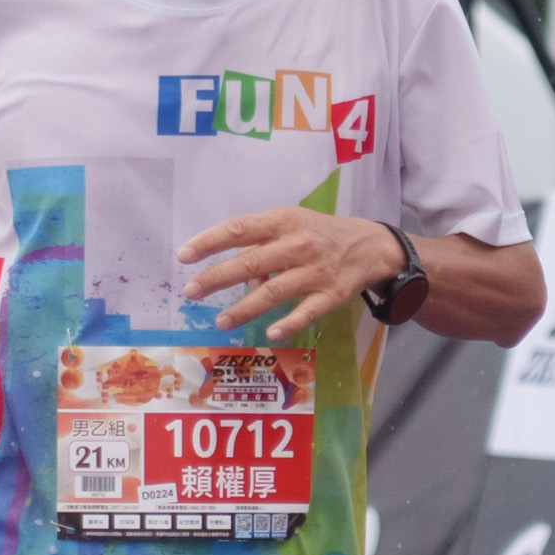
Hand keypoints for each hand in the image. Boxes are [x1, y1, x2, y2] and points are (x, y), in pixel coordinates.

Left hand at [177, 205, 405, 343]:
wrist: (370, 245)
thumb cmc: (319, 233)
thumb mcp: (290, 225)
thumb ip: (260, 245)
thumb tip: (234, 274)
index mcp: (283, 221)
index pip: (239, 229)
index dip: (209, 242)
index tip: (184, 255)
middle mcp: (298, 244)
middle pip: (251, 262)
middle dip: (217, 277)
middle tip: (192, 291)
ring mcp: (315, 271)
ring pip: (273, 292)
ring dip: (244, 308)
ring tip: (220, 321)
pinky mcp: (330, 295)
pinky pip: (305, 312)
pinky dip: (288, 323)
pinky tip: (269, 334)